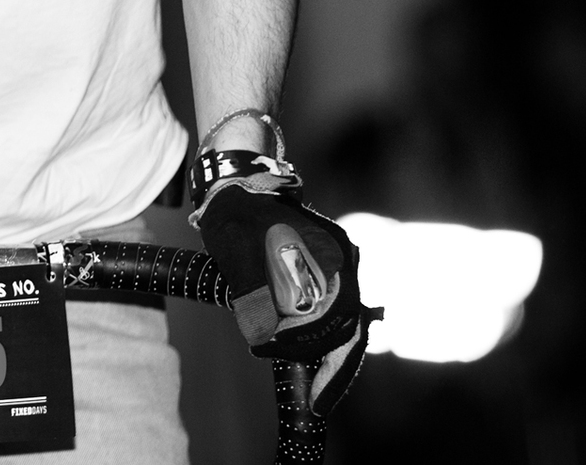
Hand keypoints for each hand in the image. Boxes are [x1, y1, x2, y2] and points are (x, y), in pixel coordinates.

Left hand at [194, 174, 371, 412]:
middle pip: (350, 328)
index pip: (339, 317)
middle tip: (318, 403)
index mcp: (332, 255)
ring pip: (344, 325)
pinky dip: (320, 341)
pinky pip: (331, 315)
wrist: (237, 183)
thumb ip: (253, 293)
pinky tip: (306, 361)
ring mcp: (335, 270)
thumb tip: (265, 337)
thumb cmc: (235, 214)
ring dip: (327, 357)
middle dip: (334, 367)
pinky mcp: (322, 275)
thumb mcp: (237, 251)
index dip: (315, 348)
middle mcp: (342, 264)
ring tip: (315, 390)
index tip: (284, 363)